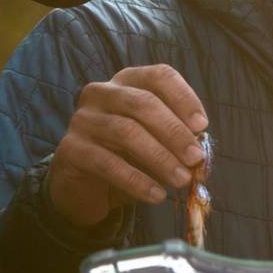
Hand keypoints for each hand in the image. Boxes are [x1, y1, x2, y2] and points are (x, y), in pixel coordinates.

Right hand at [46, 64, 207, 226]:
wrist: (85, 186)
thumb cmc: (127, 156)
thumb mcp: (156, 144)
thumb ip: (176, 142)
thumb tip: (199, 153)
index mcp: (127, 82)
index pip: (158, 76)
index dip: (183, 97)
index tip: (202, 125)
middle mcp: (101, 92)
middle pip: (142, 103)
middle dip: (174, 132)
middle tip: (195, 158)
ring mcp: (83, 118)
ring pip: (126, 131)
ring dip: (160, 158)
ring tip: (181, 180)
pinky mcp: (70, 148)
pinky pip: (107, 163)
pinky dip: (136, 181)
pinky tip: (157, 196)